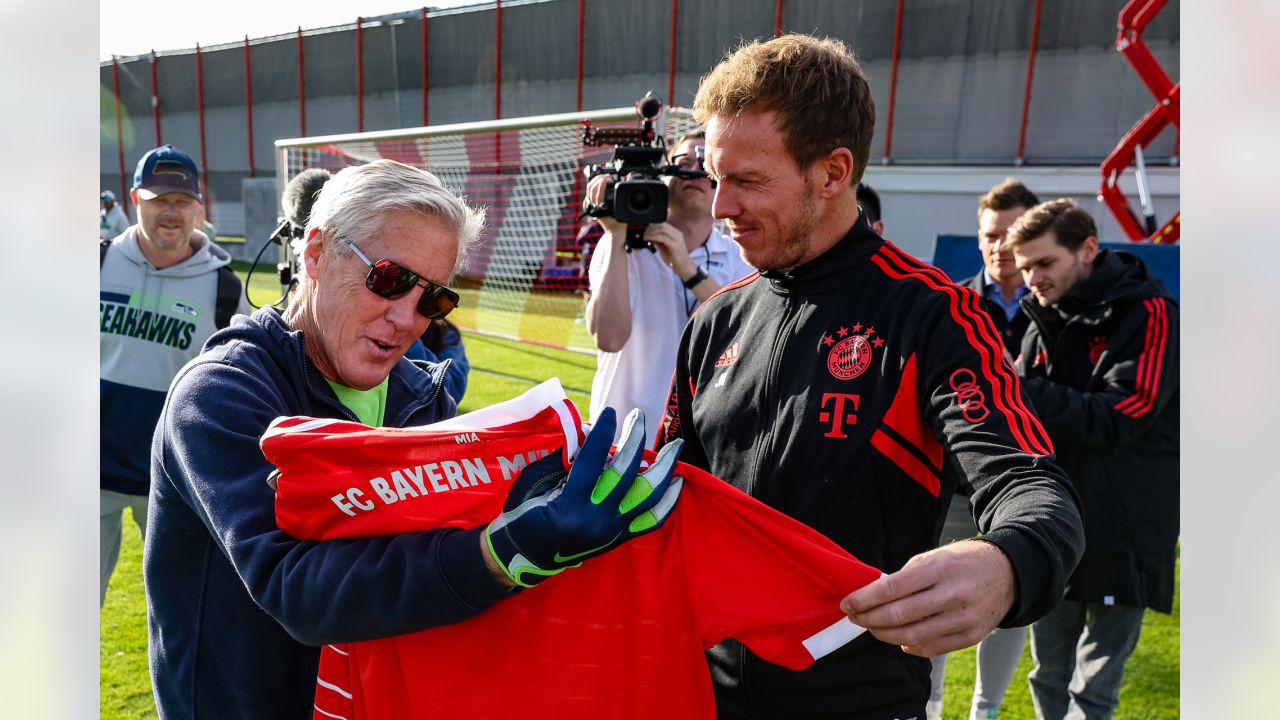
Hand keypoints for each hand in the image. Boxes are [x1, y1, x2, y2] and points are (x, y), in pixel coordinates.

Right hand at [484, 407, 683, 587]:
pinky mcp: (619, 539)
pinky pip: (652, 520)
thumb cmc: (522, 515)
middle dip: (635, 440)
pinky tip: (677, 481)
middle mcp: (595, 519)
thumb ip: (562, 460)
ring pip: (648, 496)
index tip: (611, 412)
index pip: (593, 460)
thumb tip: (590, 436)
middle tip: (639, 416)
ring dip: (664, 468)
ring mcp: (611, 531)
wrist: (524, 557)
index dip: (603, 432)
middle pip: (626, 473)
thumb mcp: (534, 483)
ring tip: (674, 446)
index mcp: (569, 504)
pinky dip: (668, 500)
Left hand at [585, 175, 625, 236]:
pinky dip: (595, 183)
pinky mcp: (592, 203)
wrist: (614, 232)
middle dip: (600, 179)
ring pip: (589, 188)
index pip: (597, 192)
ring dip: (597, 179)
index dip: (603, 182)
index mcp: (600, 208)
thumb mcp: (623, 212)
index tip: (611, 179)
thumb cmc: (620, 223)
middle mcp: (593, 206)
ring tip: (606, 177)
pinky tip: (602, 180)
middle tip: (609, 177)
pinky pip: (590, 191)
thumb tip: (623, 185)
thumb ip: (622, 201)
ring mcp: (591, 205)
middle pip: (591, 188)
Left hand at [643, 223, 696, 278]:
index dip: (653, 226)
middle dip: (652, 228)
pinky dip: (654, 237)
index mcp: (676, 234)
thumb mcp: (665, 248)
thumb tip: (650, 237)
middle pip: (663, 225)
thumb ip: (659, 242)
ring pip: (663, 230)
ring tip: (645, 236)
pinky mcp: (675, 246)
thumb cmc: (675, 259)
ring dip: (652, 232)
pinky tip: (649, 239)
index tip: (646, 230)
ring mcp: (677, 239)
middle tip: (644, 233)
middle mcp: (678, 234)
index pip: (664, 225)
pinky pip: (663, 238)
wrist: (684, 268)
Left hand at [839, 540, 1014, 656]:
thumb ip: (906, 577)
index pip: (892, 588)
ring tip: (873, 629)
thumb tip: (875, 596)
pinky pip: (934, 648)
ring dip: (886, 636)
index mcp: (938, 568)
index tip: (848, 604)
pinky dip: (911, 647)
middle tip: (855, 618)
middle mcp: (952, 594)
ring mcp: (964, 617)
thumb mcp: (934, 557)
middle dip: (870, 619)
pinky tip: (899, 641)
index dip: (865, 599)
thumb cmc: (963, 562)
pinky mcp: (972, 635)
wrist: (1008, 572)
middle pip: (900, 615)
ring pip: (914, 636)